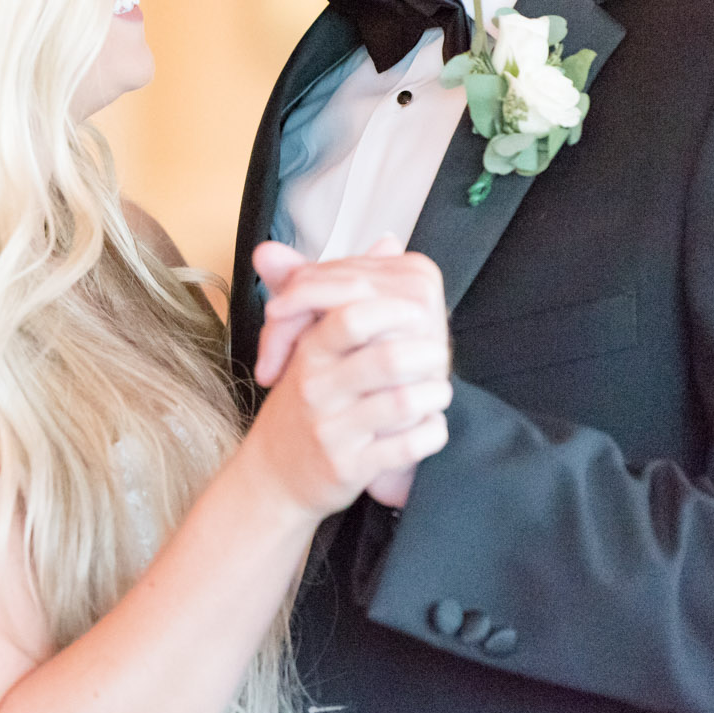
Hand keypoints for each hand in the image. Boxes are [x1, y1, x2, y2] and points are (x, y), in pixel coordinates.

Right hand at [242, 290, 451, 517]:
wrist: (275, 473)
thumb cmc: (303, 401)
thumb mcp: (313, 342)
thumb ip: (349, 290)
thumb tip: (387, 239)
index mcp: (309, 353)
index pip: (349, 316)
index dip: (393, 311)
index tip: (417, 314)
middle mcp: (316, 389)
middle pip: (385, 358)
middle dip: (427, 354)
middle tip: (438, 354)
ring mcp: (333, 430)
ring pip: (403, 403)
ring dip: (435, 394)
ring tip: (438, 390)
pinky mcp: (350, 468)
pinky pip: (407, 447)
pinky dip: (431, 433)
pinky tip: (430, 425)